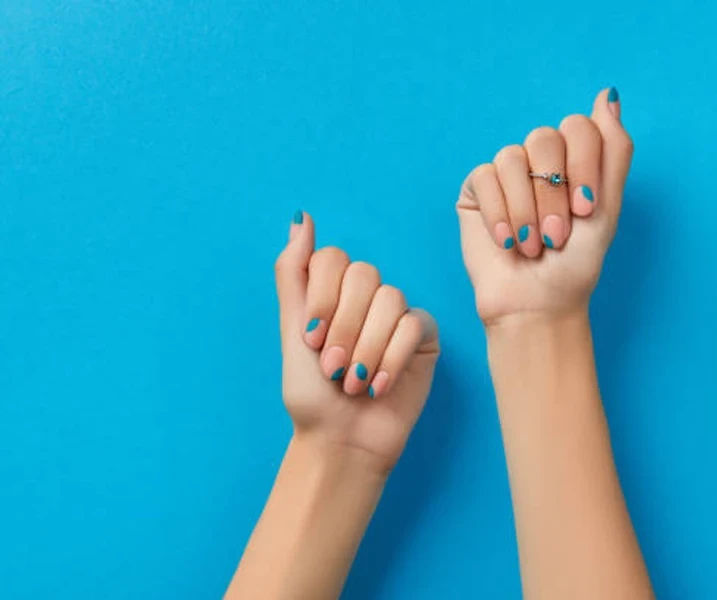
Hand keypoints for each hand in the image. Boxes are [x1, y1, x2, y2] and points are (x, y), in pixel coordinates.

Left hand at [274, 213, 439, 472]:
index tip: (311, 339)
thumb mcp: (292, 331)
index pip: (334, 259)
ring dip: (367, 348)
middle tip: (332, 369)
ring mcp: (397, 314)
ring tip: (353, 383)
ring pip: (392, 300)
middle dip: (344, 328)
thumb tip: (301, 218)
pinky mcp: (424, 337)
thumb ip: (293, 274)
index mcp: (332, 291)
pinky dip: (392, 358)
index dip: (323, 298)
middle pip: (365, 276)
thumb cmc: (312, 394)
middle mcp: (366, 297)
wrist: (342, 440)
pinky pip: (415, 325)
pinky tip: (379, 386)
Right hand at [457, 89, 632, 326]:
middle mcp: (540, 160)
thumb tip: (607, 93)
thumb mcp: (607, 209)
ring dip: (526, 211)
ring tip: (532, 245)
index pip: (579, 127)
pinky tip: (506, 242)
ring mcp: (507, 173)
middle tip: (557, 236)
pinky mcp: (476, 190)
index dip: (582, 168)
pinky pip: (484, 178)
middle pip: (544, 138)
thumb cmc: (574, 264)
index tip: (586, 211)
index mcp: (575, 159)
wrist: (537, 303)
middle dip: (553, 195)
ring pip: (511, 158)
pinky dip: (499, 214)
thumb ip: (614, 150)